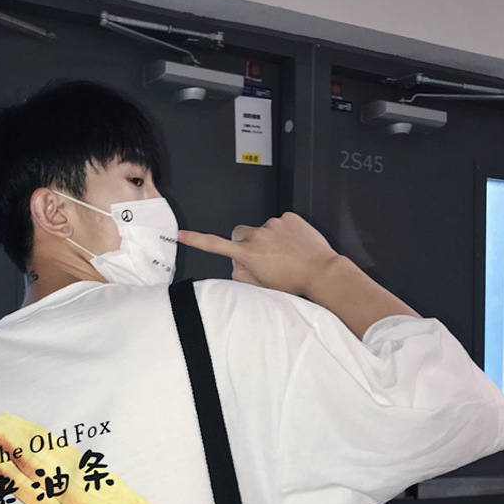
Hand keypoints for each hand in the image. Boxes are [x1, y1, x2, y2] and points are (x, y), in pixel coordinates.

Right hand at [177, 212, 342, 298]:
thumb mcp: (261, 285)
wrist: (321, 271)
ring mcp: (274, 224)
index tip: (181, 235)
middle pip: (239, 233)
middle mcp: (258, 235)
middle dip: (245, 241)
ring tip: (285, 253)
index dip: (195, 240)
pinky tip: (294, 244)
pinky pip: (280, 222)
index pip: (215, 245)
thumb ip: (241, 275)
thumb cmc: (294, 281)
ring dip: (268, 238)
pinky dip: (285, 232)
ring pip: (262, 229)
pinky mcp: (289, 217)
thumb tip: (236, 264)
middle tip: (261, 256)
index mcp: (248, 253)